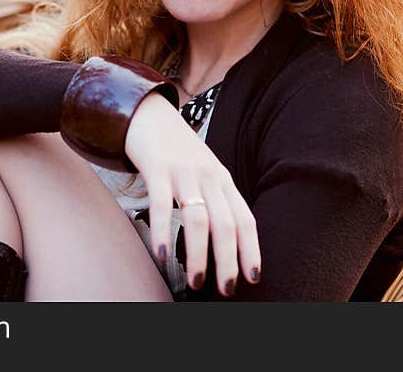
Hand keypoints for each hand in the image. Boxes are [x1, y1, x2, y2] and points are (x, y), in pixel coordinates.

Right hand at [125, 92, 260, 296]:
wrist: (149, 114)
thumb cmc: (177, 151)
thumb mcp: (204, 173)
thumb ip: (214, 201)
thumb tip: (223, 245)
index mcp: (223, 180)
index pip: (245, 219)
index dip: (251, 250)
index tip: (253, 278)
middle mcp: (208, 176)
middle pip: (225, 223)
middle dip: (228, 260)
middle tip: (225, 289)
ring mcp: (183, 171)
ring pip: (198, 217)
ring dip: (198, 253)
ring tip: (195, 281)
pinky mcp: (157, 167)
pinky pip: (162, 203)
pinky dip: (163, 230)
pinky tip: (161, 253)